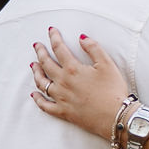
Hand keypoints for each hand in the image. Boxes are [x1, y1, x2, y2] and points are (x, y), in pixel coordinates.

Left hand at [29, 27, 130, 143]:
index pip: (58, 48)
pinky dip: (37, 99)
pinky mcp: (63, 112)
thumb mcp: (107, 64)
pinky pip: (45, 106)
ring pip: (41, 83)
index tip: (51, 30)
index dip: (54, 37)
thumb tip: (81, 37)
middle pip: (46, 64)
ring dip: (36, 72)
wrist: (115, 117)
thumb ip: (93, 48)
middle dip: (40, 52)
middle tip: (37, 45)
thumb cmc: (113, 90)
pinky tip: (34, 94)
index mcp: (72, 69)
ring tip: (33, 65)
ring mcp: (60, 98)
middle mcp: (62, 82)